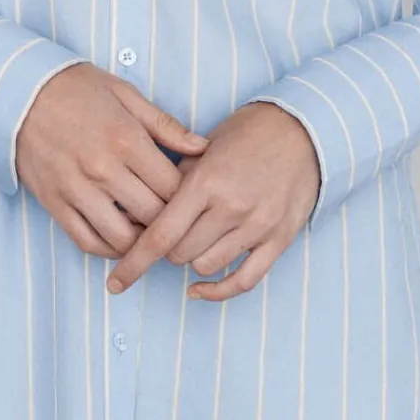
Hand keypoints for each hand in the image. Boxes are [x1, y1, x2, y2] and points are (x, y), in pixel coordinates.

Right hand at [15, 63, 210, 261]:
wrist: (18, 91)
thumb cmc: (76, 88)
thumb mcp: (125, 94)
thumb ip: (166, 126)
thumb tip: (202, 148)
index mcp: (126, 140)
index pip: (173, 188)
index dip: (189, 198)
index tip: (193, 199)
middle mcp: (103, 169)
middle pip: (152, 216)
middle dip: (170, 223)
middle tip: (177, 222)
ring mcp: (76, 189)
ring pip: (121, 237)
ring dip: (140, 242)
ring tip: (149, 233)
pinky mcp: (54, 202)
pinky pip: (86, 241)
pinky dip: (107, 249)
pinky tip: (120, 240)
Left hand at [105, 102, 320, 301]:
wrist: (303, 129)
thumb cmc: (247, 134)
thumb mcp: (204, 148)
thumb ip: (174, 181)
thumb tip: (138, 213)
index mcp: (206, 182)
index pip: (161, 235)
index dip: (134, 263)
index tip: (116, 282)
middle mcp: (231, 207)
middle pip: (180, 254)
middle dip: (166, 249)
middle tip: (169, 232)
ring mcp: (258, 226)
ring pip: (206, 266)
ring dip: (192, 260)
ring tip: (194, 240)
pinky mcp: (279, 239)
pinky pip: (244, 280)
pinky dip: (218, 290)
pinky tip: (200, 288)